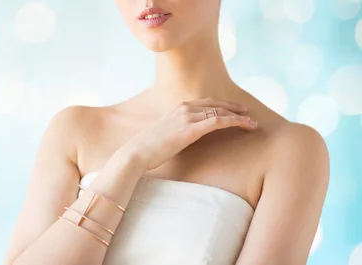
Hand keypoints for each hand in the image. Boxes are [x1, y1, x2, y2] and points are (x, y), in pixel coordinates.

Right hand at [123, 97, 257, 170]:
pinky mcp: (192, 129)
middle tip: (247, 112)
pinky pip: (219, 121)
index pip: (205, 102)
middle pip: (216, 104)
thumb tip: (183, 136)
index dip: (222, 104)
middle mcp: (184, 108)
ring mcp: (188, 117)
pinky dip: (236, 121)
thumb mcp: (164, 134)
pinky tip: (246, 125)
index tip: (234, 109)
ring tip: (252, 122)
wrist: (137, 153)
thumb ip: (176, 130)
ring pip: (221, 112)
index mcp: (177, 107)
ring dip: (239, 116)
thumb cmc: (148, 148)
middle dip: (233, 107)